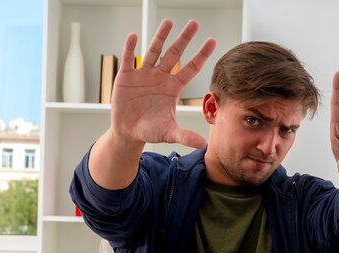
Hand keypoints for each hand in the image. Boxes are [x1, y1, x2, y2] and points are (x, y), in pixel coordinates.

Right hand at [110, 19, 215, 147]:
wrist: (129, 132)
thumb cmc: (151, 130)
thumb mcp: (168, 133)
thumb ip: (184, 136)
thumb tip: (203, 144)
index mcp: (173, 87)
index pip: (190, 68)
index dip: (201, 55)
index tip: (212, 40)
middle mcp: (160, 77)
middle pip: (174, 54)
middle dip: (184, 39)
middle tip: (194, 23)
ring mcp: (144, 74)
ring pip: (154, 51)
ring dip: (160, 37)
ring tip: (168, 22)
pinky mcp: (126, 77)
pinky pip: (129, 59)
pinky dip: (130, 48)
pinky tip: (133, 36)